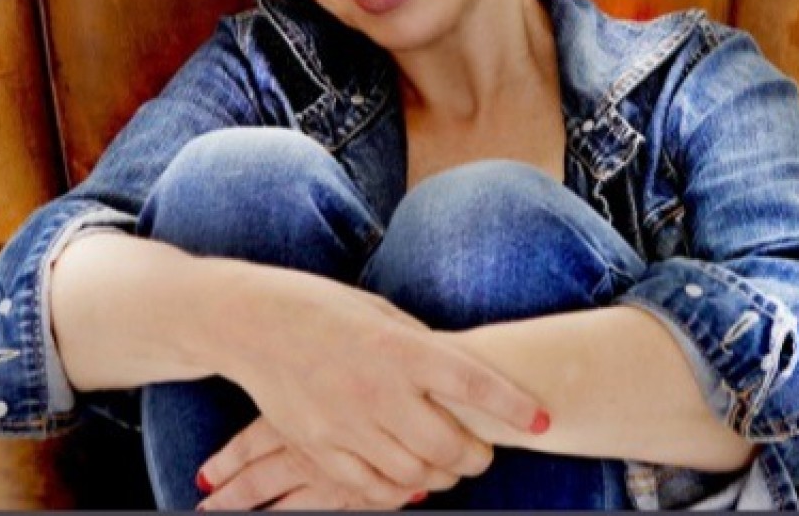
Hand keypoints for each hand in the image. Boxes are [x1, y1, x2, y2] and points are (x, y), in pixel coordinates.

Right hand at [216, 267, 546, 504]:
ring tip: (447, 463)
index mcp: (399, 348)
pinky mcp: (320, 446)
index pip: (472, 382)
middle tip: (483, 451)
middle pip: (448, 446)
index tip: (542, 419)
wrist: (255, 323)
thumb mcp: (381, 312)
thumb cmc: (324, 307)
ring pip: (415, 475)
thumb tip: (459, 376)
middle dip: (477, 456)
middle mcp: (377, 390)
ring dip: (442, 476)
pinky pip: (371, 488)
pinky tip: (408, 479)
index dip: (513, 406)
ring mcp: (346, 424)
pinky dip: (399, 491)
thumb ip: (421, 347)